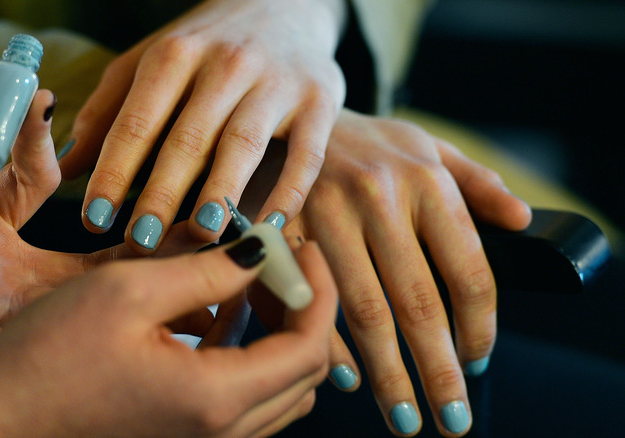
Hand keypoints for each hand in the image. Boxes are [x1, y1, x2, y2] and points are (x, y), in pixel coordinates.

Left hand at [0, 48, 202, 358]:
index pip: (42, 180)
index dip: (46, 142)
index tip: (42, 100)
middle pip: (88, 253)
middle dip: (143, 238)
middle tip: (197, 219)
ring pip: (82, 295)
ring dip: (137, 284)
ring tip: (199, 267)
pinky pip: (44, 332)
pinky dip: (93, 324)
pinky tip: (140, 312)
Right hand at [0, 239, 339, 437]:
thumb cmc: (44, 358)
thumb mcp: (128, 292)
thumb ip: (207, 270)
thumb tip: (261, 251)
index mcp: (217, 399)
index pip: (309, 346)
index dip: (317, 288)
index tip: (302, 244)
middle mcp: (222, 434)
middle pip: (303, 371)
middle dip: (301, 306)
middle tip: (275, 258)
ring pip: (279, 389)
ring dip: (276, 331)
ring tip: (245, 280)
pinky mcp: (183, 437)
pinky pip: (244, 401)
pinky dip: (247, 355)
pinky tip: (215, 315)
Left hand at [60, 0, 345, 251]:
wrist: (284, 4)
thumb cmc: (205, 47)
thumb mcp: (148, 64)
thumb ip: (107, 112)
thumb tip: (64, 166)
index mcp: (175, 54)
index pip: (137, 121)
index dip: (113, 172)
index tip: (93, 218)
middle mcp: (226, 63)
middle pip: (188, 138)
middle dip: (160, 195)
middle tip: (139, 243)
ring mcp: (276, 81)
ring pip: (243, 145)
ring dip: (219, 195)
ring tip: (198, 236)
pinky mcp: (320, 99)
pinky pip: (305, 154)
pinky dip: (289, 192)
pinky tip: (267, 226)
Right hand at [243, 108, 530, 436]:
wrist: (284, 117)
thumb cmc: (363, 142)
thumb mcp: (426, 145)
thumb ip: (476, 182)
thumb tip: (523, 221)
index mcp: (423, 178)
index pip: (467, 268)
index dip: (478, 326)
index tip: (478, 361)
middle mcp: (377, 196)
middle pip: (417, 301)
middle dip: (437, 369)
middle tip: (452, 419)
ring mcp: (325, 214)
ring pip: (363, 311)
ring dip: (387, 373)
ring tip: (405, 417)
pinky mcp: (283, 231)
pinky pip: (309, 301)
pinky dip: (328, 345)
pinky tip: (348, 378)